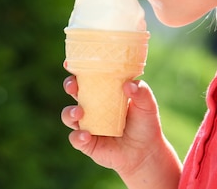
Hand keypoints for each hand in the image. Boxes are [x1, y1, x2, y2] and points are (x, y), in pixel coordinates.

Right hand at [61, 76, 181, 187]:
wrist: (146, 152)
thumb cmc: (145, 124)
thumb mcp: (147, 105)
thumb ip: (141, 92)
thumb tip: (128, 84)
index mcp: (104, 92)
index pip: (87, 76)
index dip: (77, 69)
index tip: (69, 63)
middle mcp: (92, 106)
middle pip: (73, 91)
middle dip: (69, 85)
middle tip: (73, 86)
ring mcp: (87, 124)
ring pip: (68, 115)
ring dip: (70, 112)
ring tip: (80, 112)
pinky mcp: (87, 143)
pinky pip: (75, 138)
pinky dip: (78, 136)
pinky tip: (87, 135)